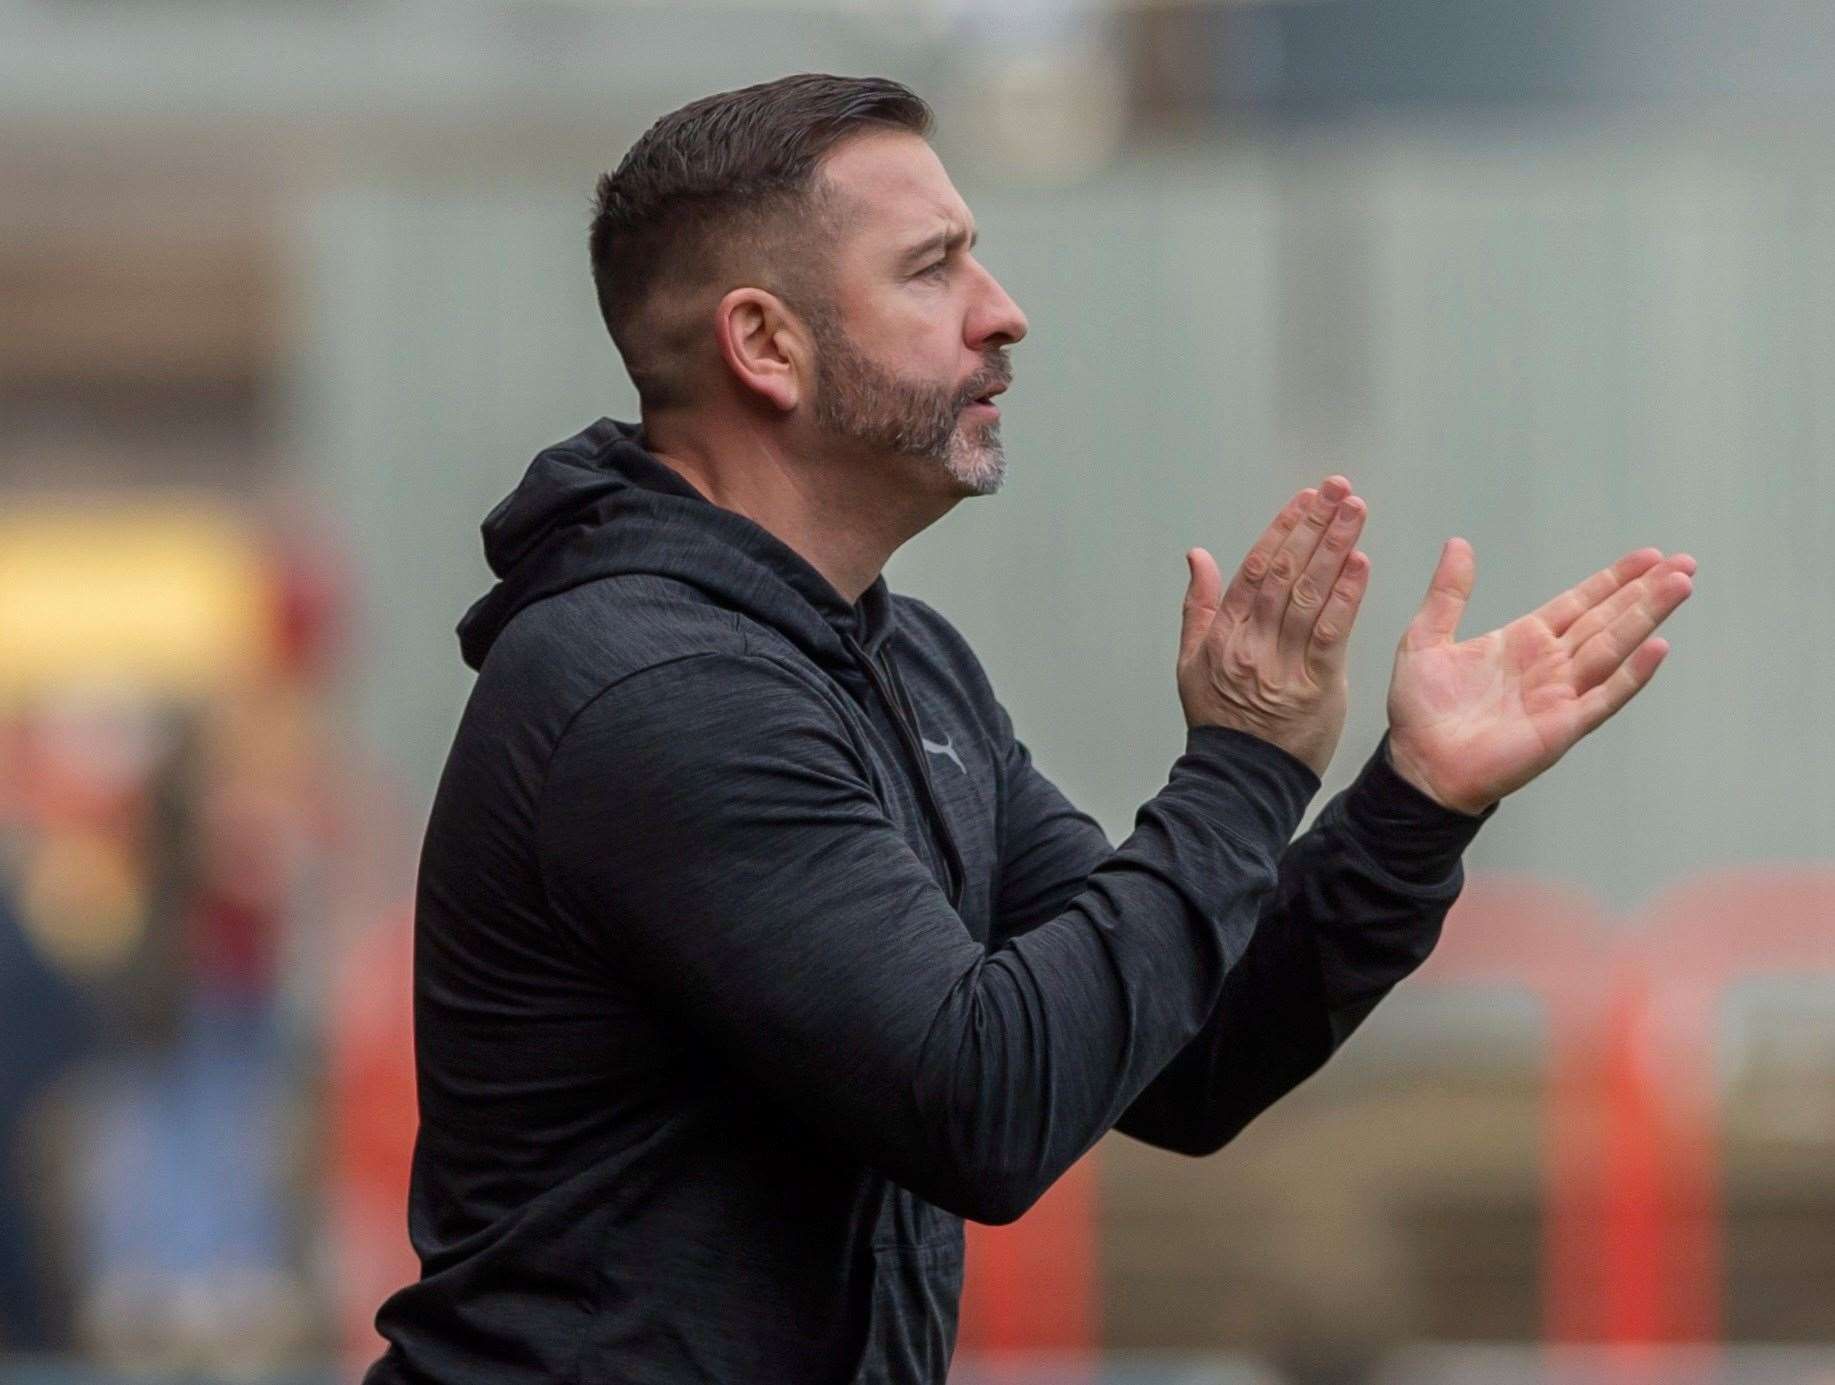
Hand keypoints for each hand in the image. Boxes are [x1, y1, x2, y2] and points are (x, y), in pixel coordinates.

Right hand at [1179, 477, 1371, 777]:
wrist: (1240, 778)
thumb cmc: (1220, 721)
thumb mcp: (1191, 662)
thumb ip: (1197, 606)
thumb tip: (1197, 556)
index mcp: (1224, 632)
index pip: (1255, 566)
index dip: (1283, 528)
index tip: (1305, 497)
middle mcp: (1251, 641)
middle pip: (1286, 571)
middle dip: (1315, 524)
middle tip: (1339, 490)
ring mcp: (1282, 662)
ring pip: (1310, 593)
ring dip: (1336, 547)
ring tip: (1355, 512)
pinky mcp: (1314, 685)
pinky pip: (1330, 632)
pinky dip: (1346, 595)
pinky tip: (1359, 564)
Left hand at [1385, 541, 1695, 814]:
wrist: (1418, 765)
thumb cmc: (1421, 710)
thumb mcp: (1425, 639)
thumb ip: (1448, 594)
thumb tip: (1458, 544)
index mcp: (1523, 641)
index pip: (1579, 603)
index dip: (1613, 580)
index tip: (1649, 556)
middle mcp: (1550, 665)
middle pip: (1607, 620)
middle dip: (1645, 592)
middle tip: (1685, 563)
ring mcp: (1560, 695)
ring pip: (1614, 648)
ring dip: (1647, 618)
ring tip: (1681, 587)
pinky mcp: (1562, 726)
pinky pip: (1604, 696)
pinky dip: (1632, 674)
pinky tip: (1657, 647)